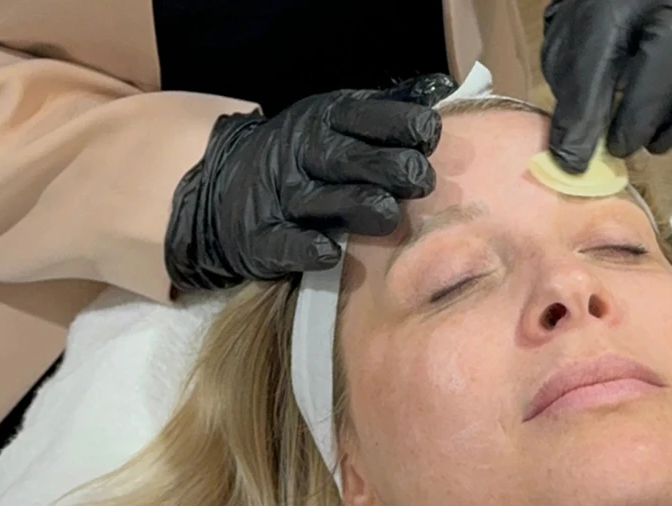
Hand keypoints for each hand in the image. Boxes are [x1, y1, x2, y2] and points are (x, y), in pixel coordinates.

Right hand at [164, 74, 456, 291]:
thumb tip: (441, 88)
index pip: (363, 114)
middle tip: (421, 179)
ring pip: (319, 200)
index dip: (399, 122)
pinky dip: (306, 247)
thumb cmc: (309, 156)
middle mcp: (301, 154)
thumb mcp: (342, 120)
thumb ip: (391, 108)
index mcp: (324, 120)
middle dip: (387, 166)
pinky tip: (330, 251)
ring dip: (356, 205)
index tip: (429, 133)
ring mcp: (280, 196)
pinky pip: (285, 243)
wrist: (229, 190)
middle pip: (346, 157)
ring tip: (388, 212)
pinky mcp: (263, 237)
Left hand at [541, 0, 671, 170]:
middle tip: (630, 146)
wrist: (628, 8)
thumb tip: (574, 166)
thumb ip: (573, 108)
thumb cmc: (597, 35)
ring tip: (661, 140)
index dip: (604, 108)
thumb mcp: (569, 64)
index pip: (611, 46)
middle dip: (653, 112)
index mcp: (617, 0)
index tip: (602, 150)